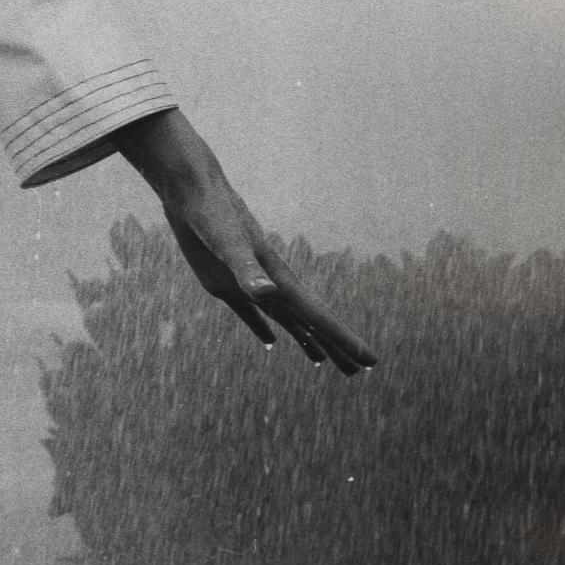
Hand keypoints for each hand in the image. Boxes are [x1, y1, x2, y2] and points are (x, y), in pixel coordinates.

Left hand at [113, 110, 377, 374]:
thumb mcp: (230, 245)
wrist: (193, 192)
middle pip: (311, 323)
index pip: (320, 317)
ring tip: (326, 363)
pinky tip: (273, 342)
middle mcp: (270, 284)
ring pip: (287, 320)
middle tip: (360, 372)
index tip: (371, 362)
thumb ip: (248, 271)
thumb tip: (268, 293)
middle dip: (336, 347)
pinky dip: (264, 329)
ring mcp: (249, 285)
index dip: (345, 340)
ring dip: (307, 340)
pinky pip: (252, 315)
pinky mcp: (224, 284)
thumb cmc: (214, 216)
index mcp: (279, 280)